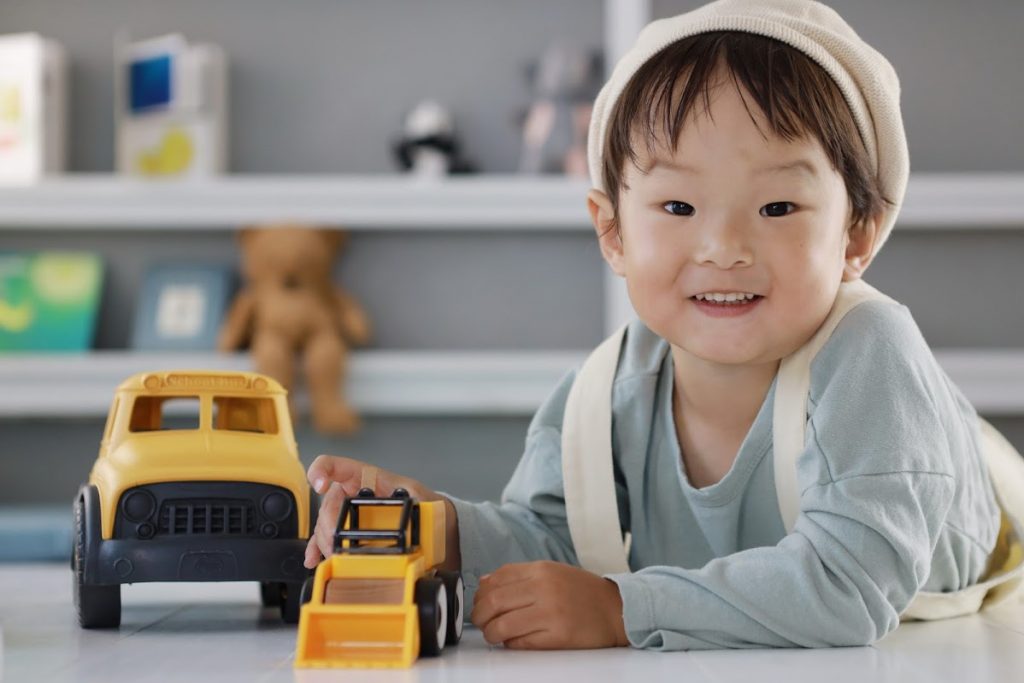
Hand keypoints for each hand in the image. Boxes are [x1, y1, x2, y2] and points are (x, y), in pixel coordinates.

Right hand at [302, 455, 459, 570]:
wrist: (431, 524)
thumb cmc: (423, 503)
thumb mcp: (419, 496)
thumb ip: (412, 498)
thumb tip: (408, 505)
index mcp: (365, 477)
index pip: (335, 465)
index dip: (322, 471)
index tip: (319, 486)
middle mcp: (351, 493)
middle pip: (327, 504)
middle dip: (327, 524)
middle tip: (335, 540)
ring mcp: (347, 513)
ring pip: (324, 524)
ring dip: (325, 541)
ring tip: (335, 555)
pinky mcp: (347, 532)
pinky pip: (326, 539)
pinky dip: (318, 549)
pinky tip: (315, 559)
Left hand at [471, 560, 628, 649]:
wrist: (616, 609)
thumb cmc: (582, 592)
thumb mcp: (551, 572)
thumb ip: (518, 575)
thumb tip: (484, 582)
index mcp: (541, 569)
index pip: (495, 579)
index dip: (479, 594)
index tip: (479, 603)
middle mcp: (544, 588)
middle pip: (493, 602)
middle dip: (479, 615)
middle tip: (481, 622)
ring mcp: (551, 613)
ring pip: (502, 626)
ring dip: (491, 633)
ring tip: (494, 635)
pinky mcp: (558, 636)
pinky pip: (520, 643)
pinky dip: (510, 644)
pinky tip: (514, 641)